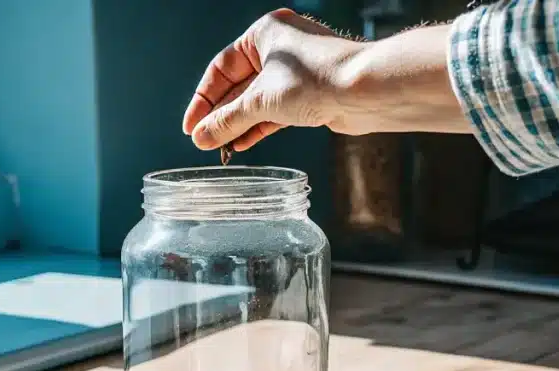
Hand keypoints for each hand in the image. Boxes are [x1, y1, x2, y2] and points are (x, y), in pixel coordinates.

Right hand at [182, 9, 467, 151]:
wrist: (367, 92)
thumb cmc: (318, 80)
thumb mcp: (261, 101)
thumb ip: (227, 121)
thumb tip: (200, 137)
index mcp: (265, 33)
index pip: (221, 68)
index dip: (203, 100)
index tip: (190, 127)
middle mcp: (281, 48)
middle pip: (238, 85)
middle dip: (221, 115)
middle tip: (203, 140)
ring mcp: (297, 72)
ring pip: (257, 101)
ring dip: (238, 125)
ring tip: (219, 148)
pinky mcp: (310, 94)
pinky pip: (275, 111)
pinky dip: (258, 127)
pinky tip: (241, 144)